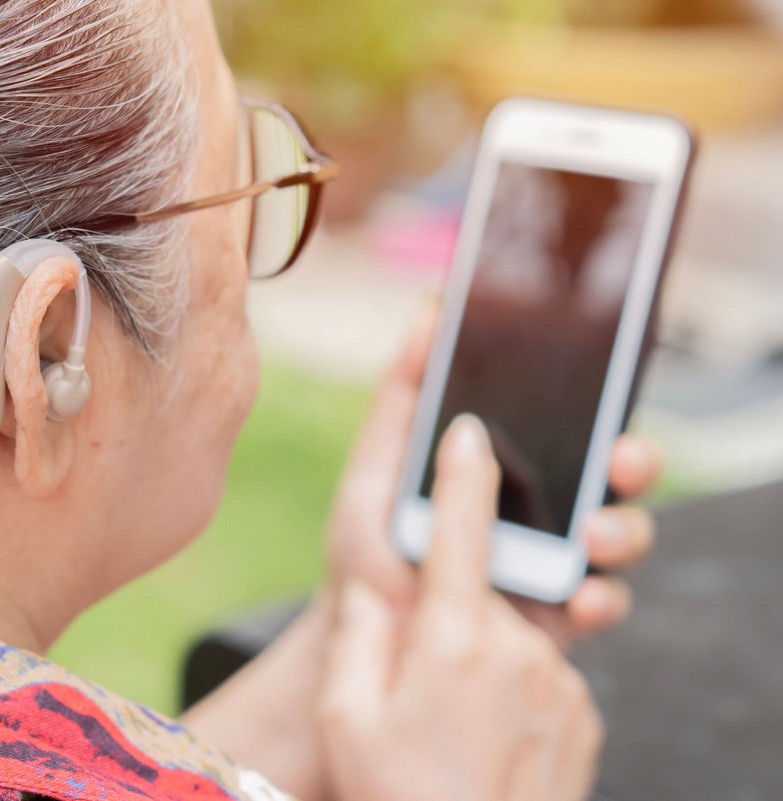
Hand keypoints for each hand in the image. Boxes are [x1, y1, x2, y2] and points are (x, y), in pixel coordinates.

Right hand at [319, 415, 601, 800]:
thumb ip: (359, 637)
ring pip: (510, 637)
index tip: (467, 429)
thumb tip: (376, 595)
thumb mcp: (346, 718)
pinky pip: (539, 676)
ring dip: (478, 660)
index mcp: (453, 639)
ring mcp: (558, 683)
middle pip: (479, 591)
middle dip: (445, 614)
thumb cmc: (396, 797)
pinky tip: (481, 737)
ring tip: (447, 727)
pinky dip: (510, 689)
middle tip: (416, 679)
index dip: (463, 470)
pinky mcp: (582, 714)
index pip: (463, 528)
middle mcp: (517, 650)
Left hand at [327, 305, 660, 648]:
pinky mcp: (558, 619)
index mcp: (503, 466)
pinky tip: (581, 596)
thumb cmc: (364, 553)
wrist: (361, 646)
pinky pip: (602, 602)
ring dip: (623, 528)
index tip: (602, 380)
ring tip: (594, 536)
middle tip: (620, 457)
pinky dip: (602, 598)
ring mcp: (554, 564)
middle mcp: (540, 510)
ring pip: (619, 534)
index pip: (565, 423)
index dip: (594, 402)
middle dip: (632, 460)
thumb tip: (429, 313)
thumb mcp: (373, 470)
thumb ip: (400, 398)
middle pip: (610, 474)